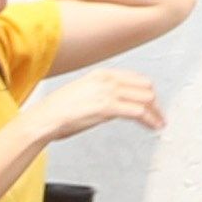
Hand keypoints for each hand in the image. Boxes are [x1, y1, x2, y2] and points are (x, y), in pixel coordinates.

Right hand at [30, 67, 162, 144]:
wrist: (43, 120)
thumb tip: (114, 103)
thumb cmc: (55, 112)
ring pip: (146, 99)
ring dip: (156, 113)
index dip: (147, 91)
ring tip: (158, 123)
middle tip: (158, 114)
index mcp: (101, 74)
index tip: (152, 102)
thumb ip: (101, 93)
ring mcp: (109, 92)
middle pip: (145, 87)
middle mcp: (108, 80)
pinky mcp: (109, 108)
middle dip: (155, 103)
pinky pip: (139, 112)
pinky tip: (153, 127)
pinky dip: (151, 120)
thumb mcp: (82, 93)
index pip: (136, 79)